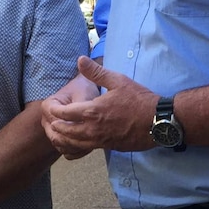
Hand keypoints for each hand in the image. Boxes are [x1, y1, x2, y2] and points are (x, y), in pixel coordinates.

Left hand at [42, 56, 157, 156]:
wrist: (157, 121)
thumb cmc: (139, 99)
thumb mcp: (118, 80)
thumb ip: (96, 72)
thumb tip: (80, 59)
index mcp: (93, 111)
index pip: (65, 113)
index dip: (55, 110)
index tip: (50, 107)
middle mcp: (93, 129)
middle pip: (65, 131)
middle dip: (55, 127)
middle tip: (50, 122)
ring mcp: (100, 140)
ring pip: (74, 143)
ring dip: (63, 139)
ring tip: (58, 133)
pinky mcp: (108, 147)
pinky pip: (86, 149)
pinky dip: (76, 146)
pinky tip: (75, 141)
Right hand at [42, 69, 101, 158]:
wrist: (84, 92)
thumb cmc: (84, 90)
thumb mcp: (84, 95)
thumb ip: (81, 108)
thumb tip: (82, 123)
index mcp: (48, 106)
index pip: (57, 123)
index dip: (72, 128)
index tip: (88, 127)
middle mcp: (46, 120)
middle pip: (56, 137)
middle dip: (74, 140)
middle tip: (92, 140)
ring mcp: (51, 132)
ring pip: (61, 146)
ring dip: (76, 147)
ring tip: (92, 143)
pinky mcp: (59, 139)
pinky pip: (66, 151)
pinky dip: (76, 152)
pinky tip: (89, 147)